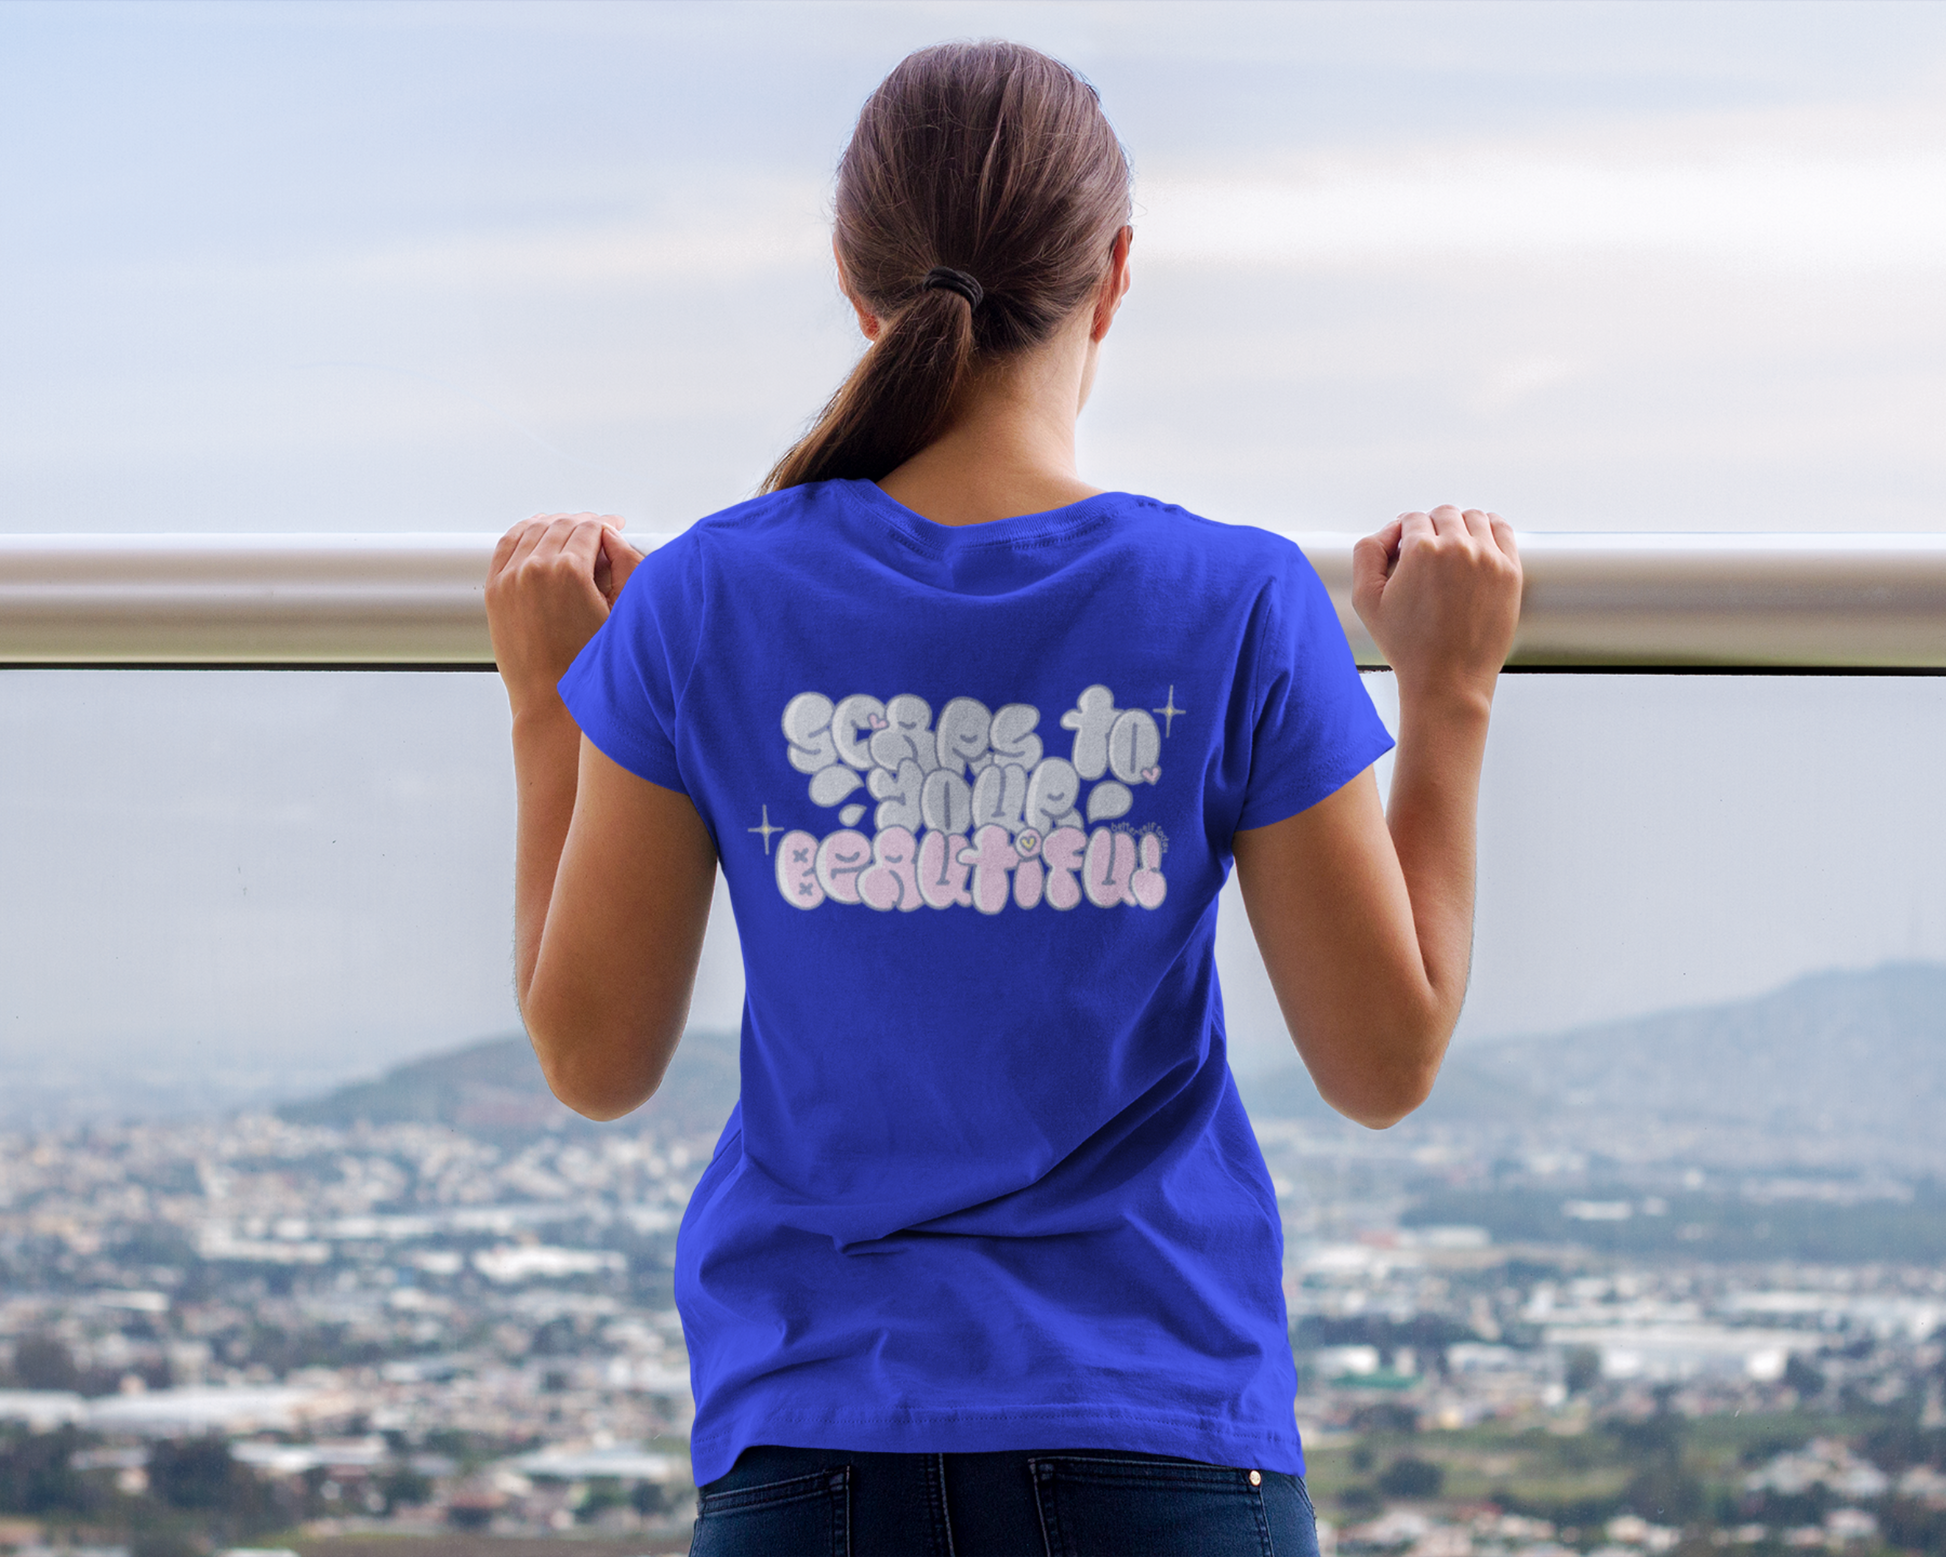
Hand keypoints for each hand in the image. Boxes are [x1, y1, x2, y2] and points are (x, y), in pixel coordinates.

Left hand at [486, 512, 643, 714]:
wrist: (553, 700)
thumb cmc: (589, 665)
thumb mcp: (621, 613)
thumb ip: (624, 565)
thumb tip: (614, 537)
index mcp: (569, 572)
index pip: (590, 528)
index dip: (607, 524)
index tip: (615, 525)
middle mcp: (535, 569)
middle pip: (562, 524)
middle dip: (584, 522)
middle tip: (599, 528)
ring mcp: (510, 577)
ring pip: (533, 529)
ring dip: (554, 523)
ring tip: (570, 528)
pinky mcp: (495, 590)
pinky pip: (507, 545)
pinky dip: (523, 532)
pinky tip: (536, 532)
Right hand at [1352, 505, 1520, 704]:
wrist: (1448, 680)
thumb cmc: (1406, 645)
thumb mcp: (1366, 601)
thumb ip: (1366, 553)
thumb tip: (1388, 530)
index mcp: (1422, 550)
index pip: (1412, 519)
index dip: (1403, 534)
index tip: (1403, 553)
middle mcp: (1459, 547)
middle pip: (1443, 514)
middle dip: (1431, 528)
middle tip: (1425, 555)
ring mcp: (1490, 558)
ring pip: (1474, 517)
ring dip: (1460, 526)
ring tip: (1451, 551)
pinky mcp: (1511, 571)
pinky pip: (1502, 530)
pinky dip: (1489, 530)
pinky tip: (1478, 545)